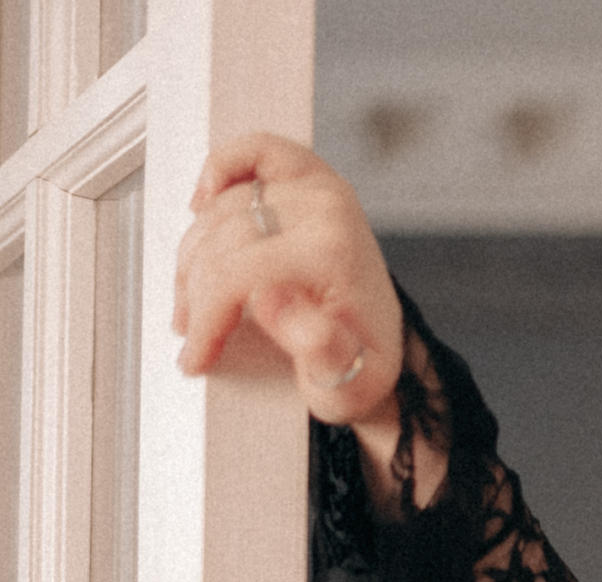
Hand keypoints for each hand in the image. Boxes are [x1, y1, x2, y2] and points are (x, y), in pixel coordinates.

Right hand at [171, 132, 403, 429]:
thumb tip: (274, 301)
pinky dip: (219, 169)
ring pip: (217, 211)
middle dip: (197, 298)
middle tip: (194, 337)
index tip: (196, 356)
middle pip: (221, 244)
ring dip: (194, 258)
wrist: (377, 340)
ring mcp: (315, 186)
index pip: (236, 274)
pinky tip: (200, 205)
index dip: (206, 319)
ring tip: (196, 304)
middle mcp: (325, 208)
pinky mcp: (306, 174)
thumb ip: (319, 350)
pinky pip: (251, 151)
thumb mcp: (347, 381)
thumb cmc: (360, 361)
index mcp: (333, 252)